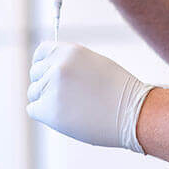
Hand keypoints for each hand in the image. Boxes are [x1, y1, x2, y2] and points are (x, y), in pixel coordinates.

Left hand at [27, 42, 152, 152]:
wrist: (134, 114)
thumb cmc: (118, 92)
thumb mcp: (94, 64)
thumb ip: (69, 63)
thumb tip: (47, 68)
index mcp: (70, 51)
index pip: (41, 52)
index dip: (43, 64)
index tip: (47, 74)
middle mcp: (58, 66)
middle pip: (35, 74)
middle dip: (46, 85)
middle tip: (68, 97)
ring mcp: (52, 87)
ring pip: (34, 93)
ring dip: (46, 101)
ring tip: (72, 107)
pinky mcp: (49, 109)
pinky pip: (33, 109)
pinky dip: (45, 115)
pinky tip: (65, 117)